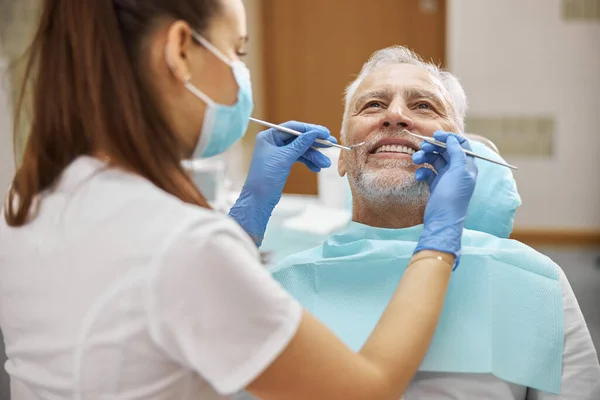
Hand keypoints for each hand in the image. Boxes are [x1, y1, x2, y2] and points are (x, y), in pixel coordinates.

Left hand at [229, 121, 335, 245]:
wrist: (259, 199)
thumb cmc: (266, 177)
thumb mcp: (284, 158)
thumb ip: (300, 144)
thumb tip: (314, 133)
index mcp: (269, 136)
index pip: (293, 128)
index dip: (310, 129)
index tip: (325, 133)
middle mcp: (273, 142)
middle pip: (299, 138)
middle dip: (315, 143)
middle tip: (331, 145)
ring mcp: (279, 152)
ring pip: (301, 149)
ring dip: (314, 156)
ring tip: (325, 164)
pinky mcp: (283, 163)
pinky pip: (299, 158)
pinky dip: (308, 162)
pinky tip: (317, 168)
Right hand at [411, 131, 477, 268]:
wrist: (442, 220)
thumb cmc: (453, 196)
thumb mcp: (458, 172)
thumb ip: (456, 153)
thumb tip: (452, 139)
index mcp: (467, 165)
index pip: (461, 144)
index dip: (449, 137)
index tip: (435, 135)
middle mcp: (458, 170)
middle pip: (446, 150)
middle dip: (433, 147)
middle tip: (422, 147)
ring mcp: (447, 178)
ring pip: (435, 160)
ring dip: (425, 158)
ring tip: (416, 160)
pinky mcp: (436, 185)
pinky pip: (428, 172)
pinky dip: (422, 172)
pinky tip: (419, 176)